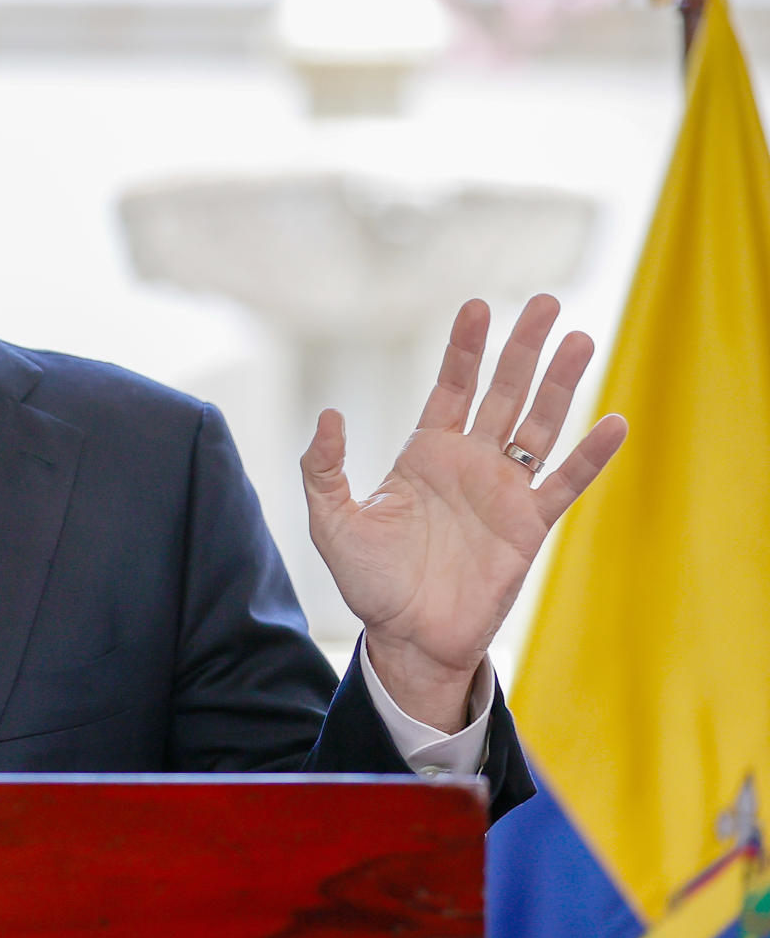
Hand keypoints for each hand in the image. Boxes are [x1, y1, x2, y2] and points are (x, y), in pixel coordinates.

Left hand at [300, 295, 626, 732]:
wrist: (407, 637)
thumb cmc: (369, 581)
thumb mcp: (332, 522)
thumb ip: (324, 469)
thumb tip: (329, 415)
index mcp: (425, 454)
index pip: (451, 387)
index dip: (465, 348)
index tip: (477, 306)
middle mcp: (470, 464)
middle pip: (504, 392)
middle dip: (523, 348)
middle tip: (547, 301)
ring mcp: (503, 492)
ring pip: (539, 425)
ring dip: (560, 383)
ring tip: (581, 338)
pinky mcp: (528, 527)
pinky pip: (564, 483)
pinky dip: (589, 454)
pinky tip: (613, 421)